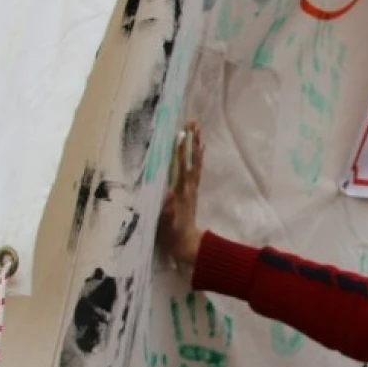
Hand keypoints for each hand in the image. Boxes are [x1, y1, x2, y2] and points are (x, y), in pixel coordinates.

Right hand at [157, 121, 204, 264]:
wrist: (187, 244)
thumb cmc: (172, 236)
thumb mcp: (167, 226)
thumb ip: (166, 212)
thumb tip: (167, 195)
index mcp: (180, 193)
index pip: (181, 167)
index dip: (180, 152)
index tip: (180, 134)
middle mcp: (188, 187)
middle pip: (191, 160)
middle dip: (191, 141)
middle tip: (193, 121)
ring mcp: (191, 188)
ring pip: (195, 162)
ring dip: (196, 144)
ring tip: (196, 127)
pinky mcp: (192, 191)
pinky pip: (197, 169)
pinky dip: (198, 156)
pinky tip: (200, 146)